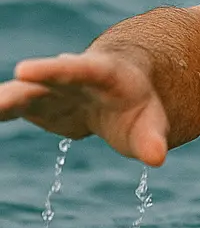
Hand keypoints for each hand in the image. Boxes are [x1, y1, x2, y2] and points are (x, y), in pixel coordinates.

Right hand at [0, 51, 168, 165]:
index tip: (24, 69)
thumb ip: (151, 139)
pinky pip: (10, 109)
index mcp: (104, 74)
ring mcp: (51, 89)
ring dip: (0, 102)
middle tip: (8, 79)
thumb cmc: (139, 107)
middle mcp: (72, 77)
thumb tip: (156, 158)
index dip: (54, 70)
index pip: (81, 69)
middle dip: (26, 81)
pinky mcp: (36, 104)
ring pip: (21, 94)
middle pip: (46, 79)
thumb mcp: (150, 122)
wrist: (122, 92)